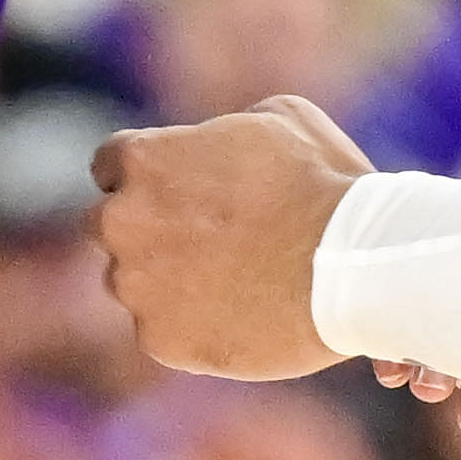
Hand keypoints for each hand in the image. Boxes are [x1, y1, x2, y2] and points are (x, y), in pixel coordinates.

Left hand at [93, 98, 367, 377]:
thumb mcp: (281, 119)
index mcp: (144, 160)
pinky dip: (193, 327)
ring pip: (133, 284)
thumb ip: (227, 130)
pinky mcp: (159, 340)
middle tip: (198, 241)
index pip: (109, 165)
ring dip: (166, 282)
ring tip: (230, 283)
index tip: (173, 191)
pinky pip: (162, 332)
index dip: (145, 177)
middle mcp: (122, 221)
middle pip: (109, 226)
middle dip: (145, 230)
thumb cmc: (323, 185)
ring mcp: (136, 286)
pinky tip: (241, 317)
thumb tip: (223, 144)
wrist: (352, 266)